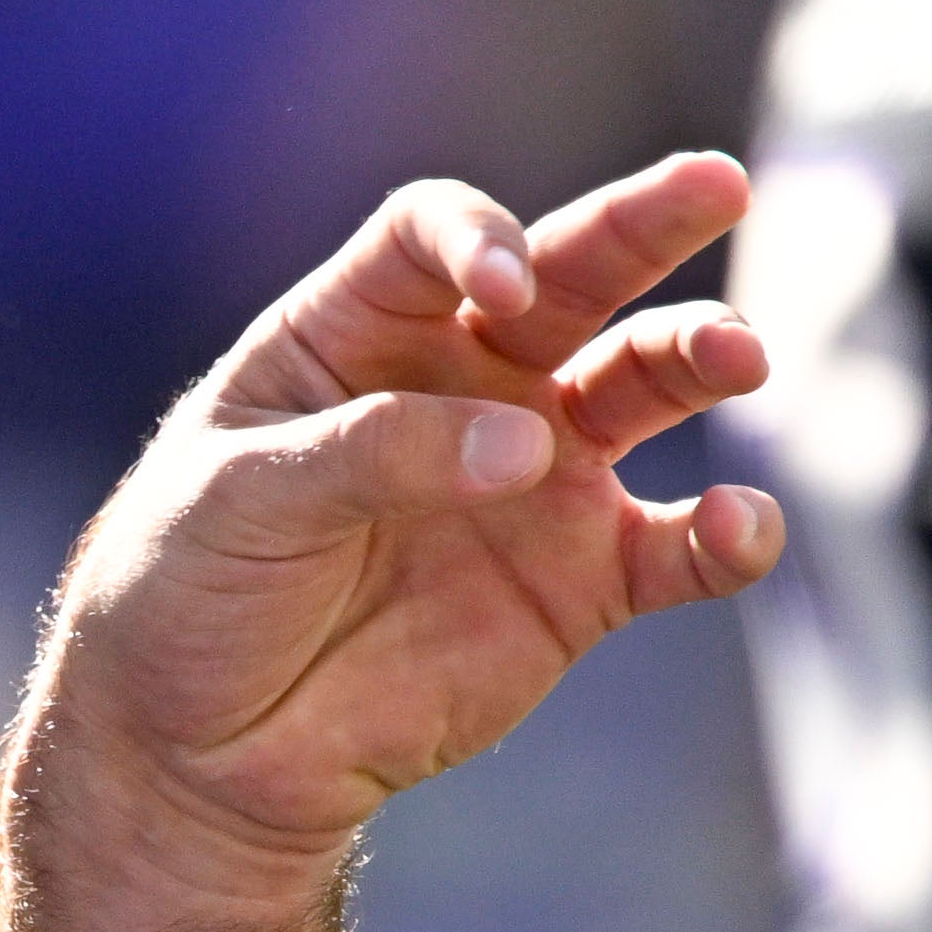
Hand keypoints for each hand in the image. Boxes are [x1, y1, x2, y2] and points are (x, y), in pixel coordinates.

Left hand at [37, 157, 780, 883]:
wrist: (202, 748)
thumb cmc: (190, 590)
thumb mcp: (242, 501)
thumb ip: (374, 455)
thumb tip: (528, 447)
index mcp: (355, 334)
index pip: (428, 238)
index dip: (475, 238)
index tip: (504, 286)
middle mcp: (461, 383)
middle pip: (569, 277)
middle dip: (645, 226)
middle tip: (721, 183)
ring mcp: (533, 477)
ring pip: (644, 386)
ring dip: (700, 355)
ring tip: (741, 356)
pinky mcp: (580, 582)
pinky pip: (676, 548)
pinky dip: (723, 537)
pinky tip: (738, 528)